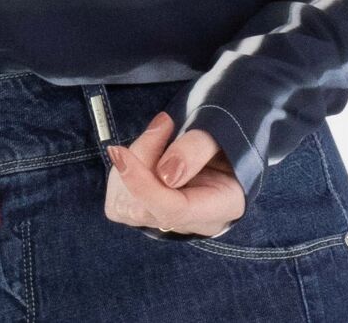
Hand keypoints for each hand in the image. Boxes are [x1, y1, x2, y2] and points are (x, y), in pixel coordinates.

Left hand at [104, 110, 244, 236]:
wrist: (227, 139)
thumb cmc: (228, 132)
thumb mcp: (223, 129)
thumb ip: (197, 149)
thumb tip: (166, 175)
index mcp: (223, 204)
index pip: (174, 210)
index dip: (143, 184)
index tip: (121, 152)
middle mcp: (195, 222)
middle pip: (144, 207)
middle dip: (140, 160)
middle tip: (162, 125)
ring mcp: (171, 221)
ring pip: (126, 206)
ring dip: (133, 162)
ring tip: (158, 133)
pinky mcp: (149, 214)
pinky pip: (119, 202)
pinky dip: (123, 172)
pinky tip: (146, 151)